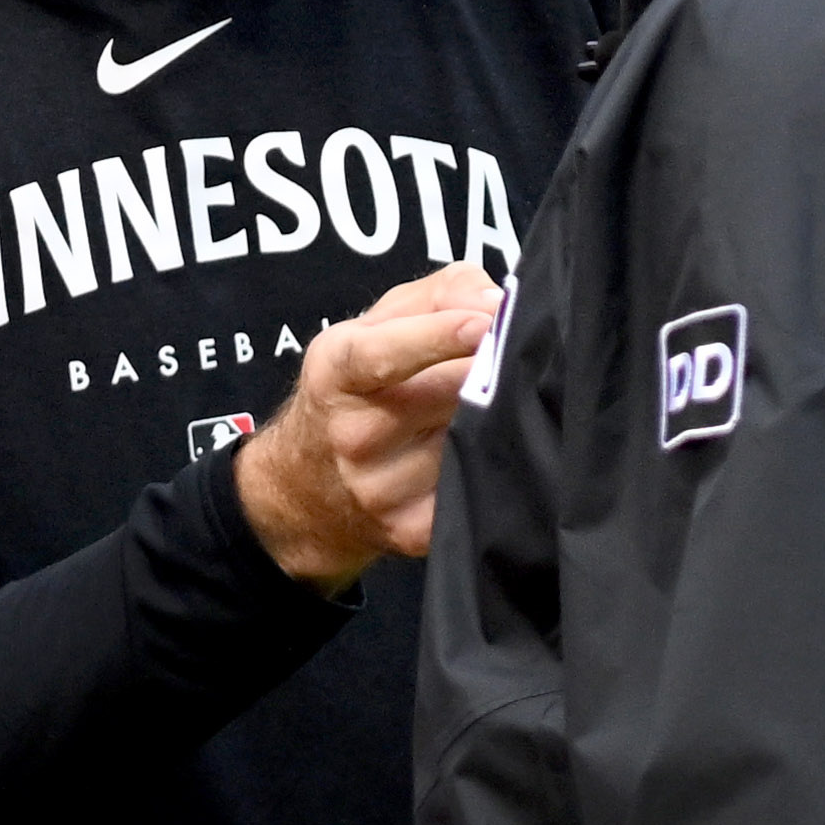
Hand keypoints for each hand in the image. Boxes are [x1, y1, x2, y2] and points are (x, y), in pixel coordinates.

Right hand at [238, 264, 501, 589]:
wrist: (307, 487)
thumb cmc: (358, 389)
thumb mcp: (378, 324)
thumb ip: (442, 293)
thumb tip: (496, 304)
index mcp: (336, 373)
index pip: (382, 355)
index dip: (437, 337)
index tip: (485, 323)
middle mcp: (353, 435)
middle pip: (448, 395)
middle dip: (489, 371)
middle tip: (517, 356)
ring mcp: (381, 490)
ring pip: (471, 441)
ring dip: (497, 418)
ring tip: (492, 406)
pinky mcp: (412, 531)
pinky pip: (477, 487)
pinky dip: (493, 463)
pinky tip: (488, 451)